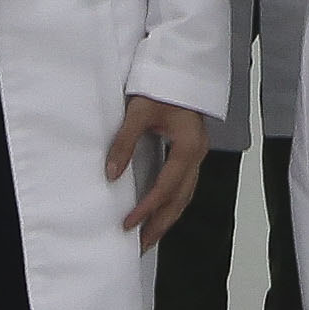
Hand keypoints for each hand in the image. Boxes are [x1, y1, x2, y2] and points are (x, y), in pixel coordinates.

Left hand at [107, 94, 211, 244]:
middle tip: (141, 245)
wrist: (182, 64)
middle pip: (181, 199)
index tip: (129, 224)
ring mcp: (196, 153)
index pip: (166, 187)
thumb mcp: (139, 111)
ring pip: (185, 195)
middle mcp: (197, 154)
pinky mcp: (191, 150)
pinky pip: (184, 184)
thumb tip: (111, 175)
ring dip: (167, 217)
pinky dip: (172, 202)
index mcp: (188, 146)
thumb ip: (124, 143)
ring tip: (150, 236)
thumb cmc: (163, 84)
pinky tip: (161, 210)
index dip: (147, 208)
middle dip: (161, 224)